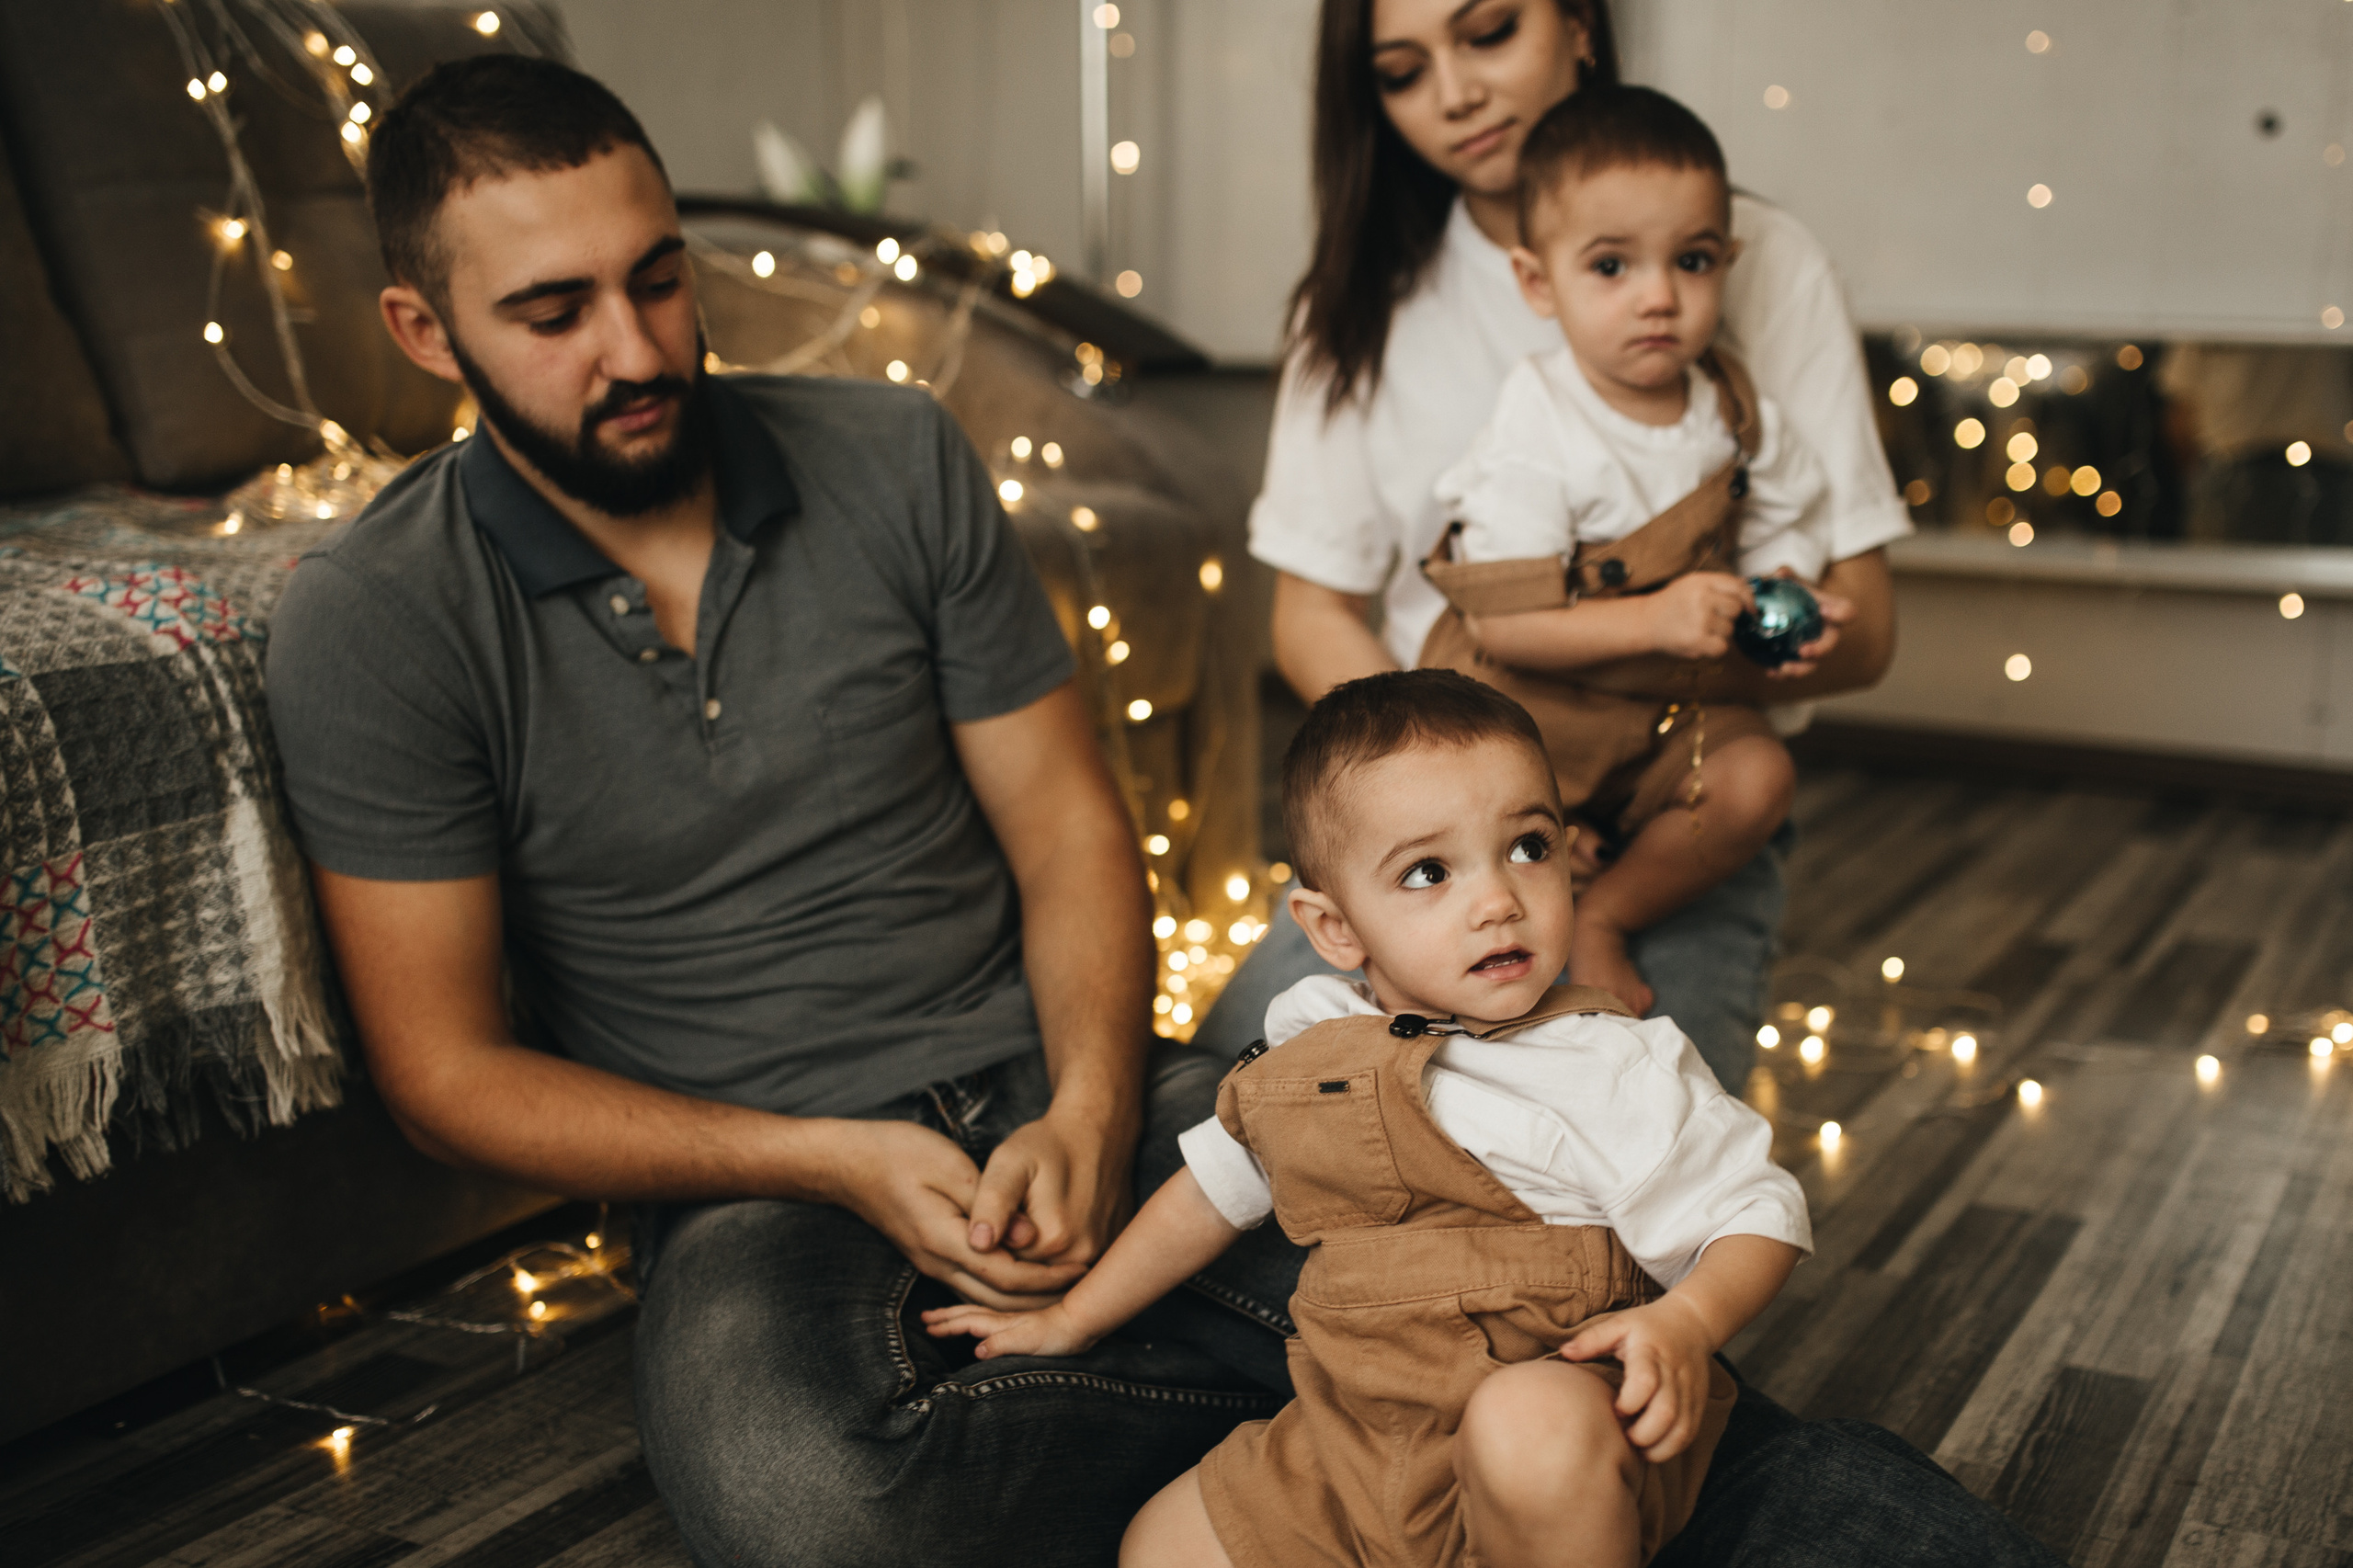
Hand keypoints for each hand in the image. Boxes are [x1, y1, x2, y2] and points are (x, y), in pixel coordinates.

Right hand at [822, 1119, 1084, 1309]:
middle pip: (999, 1299)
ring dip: (1026, 1297)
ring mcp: (933, 1265)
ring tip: (1065, 1283)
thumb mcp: (949, 1167)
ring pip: (986, 1298)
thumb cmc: (899, 1153)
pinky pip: (975, 1286)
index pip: (1006, 1276)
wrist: (849, 1163)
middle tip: (1084, 1283)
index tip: (1081, 1266)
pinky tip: (1029, 1277)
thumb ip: (991, 1205)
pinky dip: (1006, 1287)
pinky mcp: (933, 1258)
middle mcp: (937, 1263)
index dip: (1046, 1276)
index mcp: (944, 1240)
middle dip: (1043, 1296)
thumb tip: (1029, 1238)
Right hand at [920, 1299, 1101, 1359]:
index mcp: (999, 1323)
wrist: (1079, 1324)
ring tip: (941, 1319)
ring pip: (975, 1315)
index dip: (946, 1325)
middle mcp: (1001, 1320)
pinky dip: (973, 1319)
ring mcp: (1010, 1321)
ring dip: (956, 1316)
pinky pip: (986, 1320)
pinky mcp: (1018, 1326)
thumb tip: (976, 1350)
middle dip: (944, 1316)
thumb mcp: (1028, 1342)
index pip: (965, 1322)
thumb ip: (1001, 1344)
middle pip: (966, 1314)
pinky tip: (975, 1326)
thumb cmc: (1056, 1335)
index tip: (926, 1327)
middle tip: (924, 1318)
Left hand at [967, 1102, 1134, 1268]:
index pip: (1003, 1268)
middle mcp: (1082, 1258)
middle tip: (1012, 1212)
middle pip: (1027, 1277)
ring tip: (1030, 1217)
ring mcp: (1099, 1258)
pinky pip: (1069, 1272)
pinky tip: (1047, 1226)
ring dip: (1031, 1260)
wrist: (1097, 1133)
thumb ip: (992, 1204)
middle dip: (1011, 1254)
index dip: (990, 1246)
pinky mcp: (1107, 1253)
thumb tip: (978, 1245)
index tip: (993, 1215)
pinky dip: (1052, 1259)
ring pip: (1047, 1277)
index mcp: (1054, 1240)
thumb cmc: (1047, 1145)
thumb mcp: (1010, 1163)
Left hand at [1559, 1296, 1716, 1461]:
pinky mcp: (1698, 1404)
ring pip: (1681, 1429)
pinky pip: (1689, 1433)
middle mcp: (1673, 1374)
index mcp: (1650, 1352)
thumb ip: (1593, 1339)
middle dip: (1641, 1434)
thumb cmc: (1649, 1326)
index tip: (1615, 1409)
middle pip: (1665, 1413)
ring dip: (1657, 1448)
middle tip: (1624, 1436)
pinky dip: (1671, 1448)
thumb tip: (1565, 1352)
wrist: (1693, 1323)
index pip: (1645, 1381)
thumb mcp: (1620, 1324)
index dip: (1629, 1402)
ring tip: (1637, 1448)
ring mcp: (1689, 1391)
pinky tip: (1652, 1449)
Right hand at [1642, 573, 1751, 660]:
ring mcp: (1699, 620)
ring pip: (1729, 630)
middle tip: (1710, 618)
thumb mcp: (1693, 584)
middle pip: (1736, 610)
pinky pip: (1722, 647)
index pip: (1738, 587)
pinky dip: (1714, 647)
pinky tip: (1700, 641)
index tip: (1750, 608)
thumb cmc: (1673, 604)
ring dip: (1719, 633)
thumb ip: (1719, 585)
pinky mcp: (1697, 641)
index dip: (1748, 599)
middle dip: (1728, 616)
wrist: (1646, 621)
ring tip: (1700, 629)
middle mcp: (1701, 598)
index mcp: (1701, 581)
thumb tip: (1748, 593)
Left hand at [1760, 568, 1851, 680]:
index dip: (1840, 614)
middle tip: (1803, 651)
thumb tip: (1779, 573)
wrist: (1786, 607)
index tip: (1823, 610)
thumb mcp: (1790, 580)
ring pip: (1814, 664)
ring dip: (1801, 669)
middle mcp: (1827, 633)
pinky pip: (1793, 670)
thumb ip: (1786, 575)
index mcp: (1831, 611)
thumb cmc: (1794, 592)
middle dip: (1820, 650)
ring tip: (1784, 668)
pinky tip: (1770, 673)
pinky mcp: (1799, 661)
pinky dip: (1782, 674)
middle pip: (1830, 644)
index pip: (1846, 612)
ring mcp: (1814, 649)